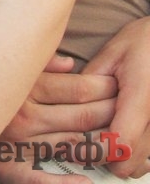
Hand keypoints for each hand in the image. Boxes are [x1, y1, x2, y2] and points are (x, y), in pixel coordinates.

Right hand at [0, 54, 116, 183]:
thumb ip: (38, 64)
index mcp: (26, 87)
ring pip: (71, 143)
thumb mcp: (7, 66)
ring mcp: (18, 143)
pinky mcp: (10, 167)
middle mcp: (24, 114)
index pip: (78, 88)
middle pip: (81, 115)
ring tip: (118, 141)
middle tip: (125, 108)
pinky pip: (42, 177)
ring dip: (98, 143)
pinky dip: (66, 182)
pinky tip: (86, 181)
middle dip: (109, 111)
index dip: (103, 86)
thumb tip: (68, 63)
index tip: (118, 83)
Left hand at [81, 17, 149, 177]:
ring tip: (103, 134)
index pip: (119, 143)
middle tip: (85, 139)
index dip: (95, 149)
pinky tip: (120, 135)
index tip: (76, 142)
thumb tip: (65, 105)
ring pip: (138, 165)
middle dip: (103, 156)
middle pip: (127, 162)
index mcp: (141, 96)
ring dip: (119, 158)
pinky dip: (133, 155)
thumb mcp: (111, 54)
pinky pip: (148, 159)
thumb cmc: (142, 43)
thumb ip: (89, 81)